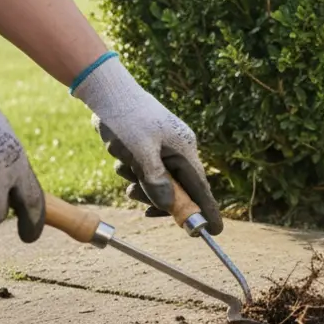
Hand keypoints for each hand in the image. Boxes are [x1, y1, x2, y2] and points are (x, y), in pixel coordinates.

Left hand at [70, 54, 221, 232]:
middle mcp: (180, 151)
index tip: (214, 231)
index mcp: (184, 150)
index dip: (207, 210)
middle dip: (155, 196)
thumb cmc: (126, 117)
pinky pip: (147, 170)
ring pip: (158, 181)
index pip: (201, 188)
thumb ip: (154, 178)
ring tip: (123, 166)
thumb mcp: (140, 150)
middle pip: (178, 189)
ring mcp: (166, 149)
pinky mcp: (151, 147)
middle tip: (132, 194)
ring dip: (139, 182)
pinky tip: (121, 158)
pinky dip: (134, 172)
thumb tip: (168, 205)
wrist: (109, 92)